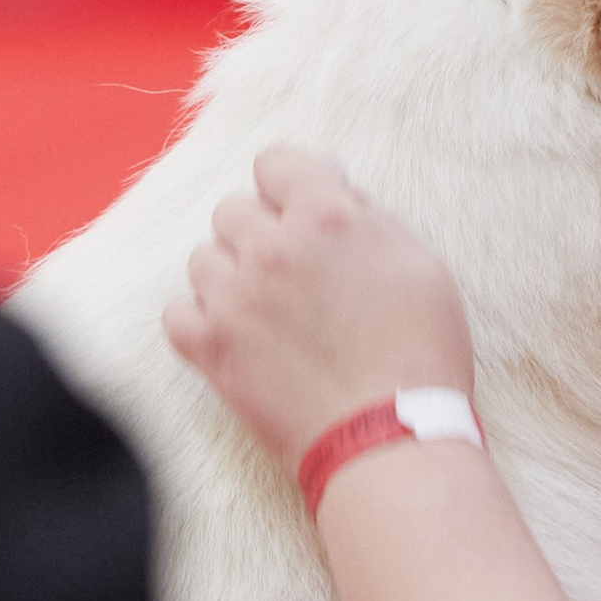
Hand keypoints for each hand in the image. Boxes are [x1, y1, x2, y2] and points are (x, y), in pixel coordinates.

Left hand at [164, 148, 475, 468]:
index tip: (301, 212)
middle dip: (262, 234)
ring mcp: (233, 298)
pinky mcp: (209, 347)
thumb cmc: (419, 355)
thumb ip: (369, 217)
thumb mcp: (422, 266)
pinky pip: (178, 311)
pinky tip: (238, 335)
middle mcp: (272, 248)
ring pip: (204, 258)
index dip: (290, 187)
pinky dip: (202, 319)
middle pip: (234, 211)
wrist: (389, 437)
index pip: (275, 164)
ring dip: (233, 277)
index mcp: (327, 217)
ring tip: (271, 313)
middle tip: (296, 275)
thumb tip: (330, 186)